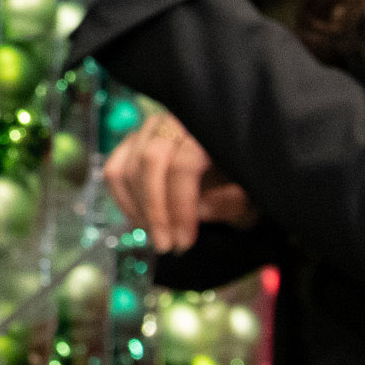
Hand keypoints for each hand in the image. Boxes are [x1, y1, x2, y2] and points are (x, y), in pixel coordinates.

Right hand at [104, 109, 259, 252]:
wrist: (228, 167)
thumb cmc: (241, 180)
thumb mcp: (250, 194)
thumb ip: (230, 202)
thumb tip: (200, 210)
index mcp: (208, 128)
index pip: (183, 164)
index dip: (180, 206)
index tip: (184, 242)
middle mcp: (174, 120)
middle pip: (151, 161)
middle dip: (155, 209)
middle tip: (165, 245)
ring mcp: (150, 129)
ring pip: (128, 166)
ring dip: (139, 209)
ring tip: (158, 237)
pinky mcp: (133, 141)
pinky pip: (114, 169)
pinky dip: (122, 199)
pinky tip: (140, 222)